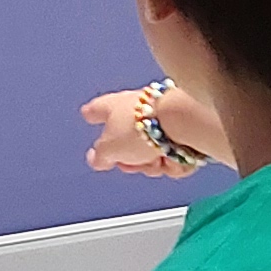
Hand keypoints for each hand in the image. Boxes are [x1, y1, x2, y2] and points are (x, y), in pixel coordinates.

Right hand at [84, 78, 230, 179]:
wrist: (181, 121)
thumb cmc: (141, 127)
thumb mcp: (109, 149)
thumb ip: (100, 156)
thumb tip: (95, 158)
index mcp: (114, 106)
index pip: (97, 110)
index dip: (92, 114)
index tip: (88, 115)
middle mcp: (138, 109)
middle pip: (128, 143)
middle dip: (132, 161)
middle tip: (131, 163)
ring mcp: (161, 118)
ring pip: (152, 153)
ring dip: (154, 164)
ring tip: (158, 160)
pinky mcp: (183, 128)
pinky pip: (172, 155)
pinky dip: (173, 162)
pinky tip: (174, 159)